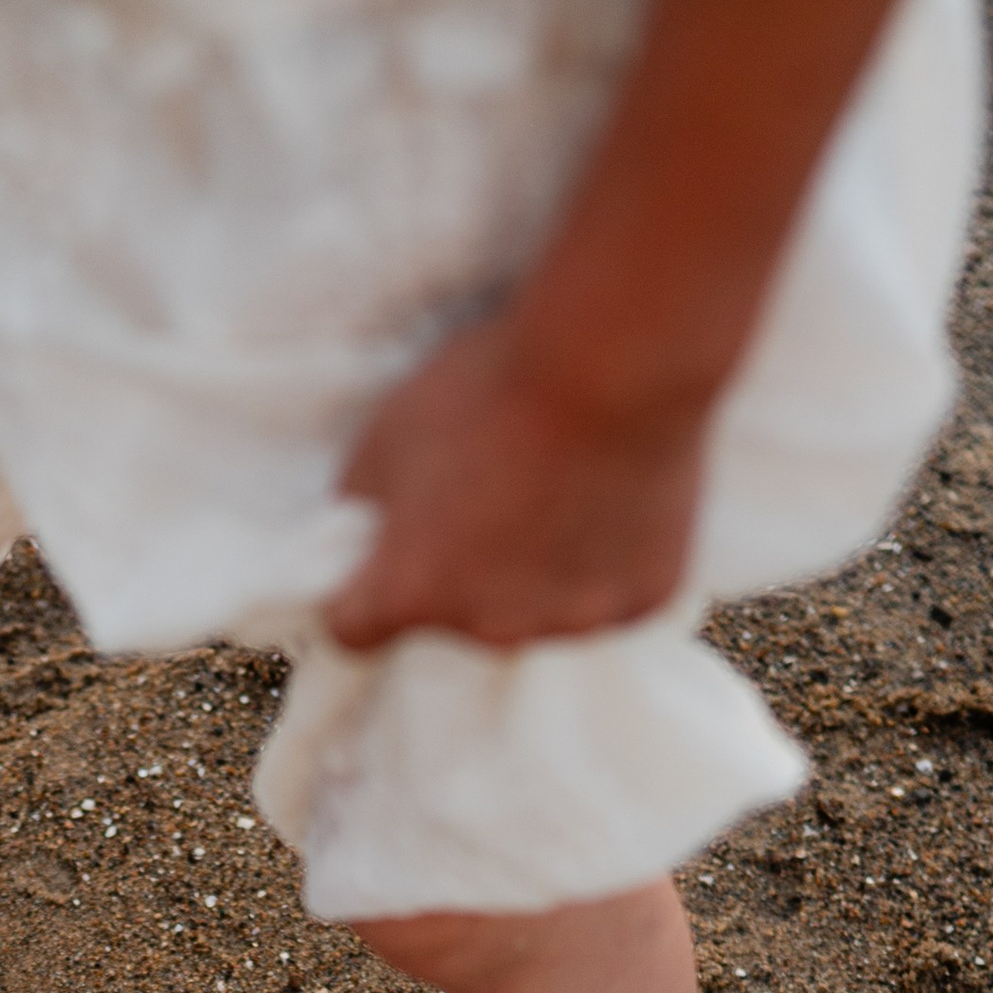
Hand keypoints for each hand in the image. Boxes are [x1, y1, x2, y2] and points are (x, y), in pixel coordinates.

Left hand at [322, 311, 710, 654]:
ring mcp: (570, 621)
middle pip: (455, 619)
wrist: (614, 362)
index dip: (361, 592)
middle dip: (462, 573)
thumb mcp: (387, 431)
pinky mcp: (638, 601)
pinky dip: (605, 556)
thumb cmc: (492, 388)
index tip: (381, 560)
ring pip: (537, 610)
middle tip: (491, 495)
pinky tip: (612, 495)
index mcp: (411, 591)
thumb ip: (361, 499)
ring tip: (560, 490)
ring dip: (536, 571)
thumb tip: (359, 526)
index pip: (354, 629)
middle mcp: (487, 627)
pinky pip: (609, 591)